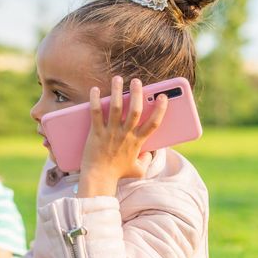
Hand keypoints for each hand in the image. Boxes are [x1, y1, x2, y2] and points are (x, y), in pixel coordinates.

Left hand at [77, 76, 167, 196]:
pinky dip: (94, 100)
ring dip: (117, 91)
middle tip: (137, 81)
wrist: (98, 179)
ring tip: (118, 79)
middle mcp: (125, 135)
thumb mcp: (137, 170)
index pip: (154, 123)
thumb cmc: (117, 174)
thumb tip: (148, 155)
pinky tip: (94, 89)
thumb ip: (145, 161)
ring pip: (116, 107)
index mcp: (137, 142)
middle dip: (137, 93)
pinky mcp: (96, 132)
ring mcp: (110, 132)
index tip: (162, 97)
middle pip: (135, 110)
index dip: (160, 109)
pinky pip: (95, 112)